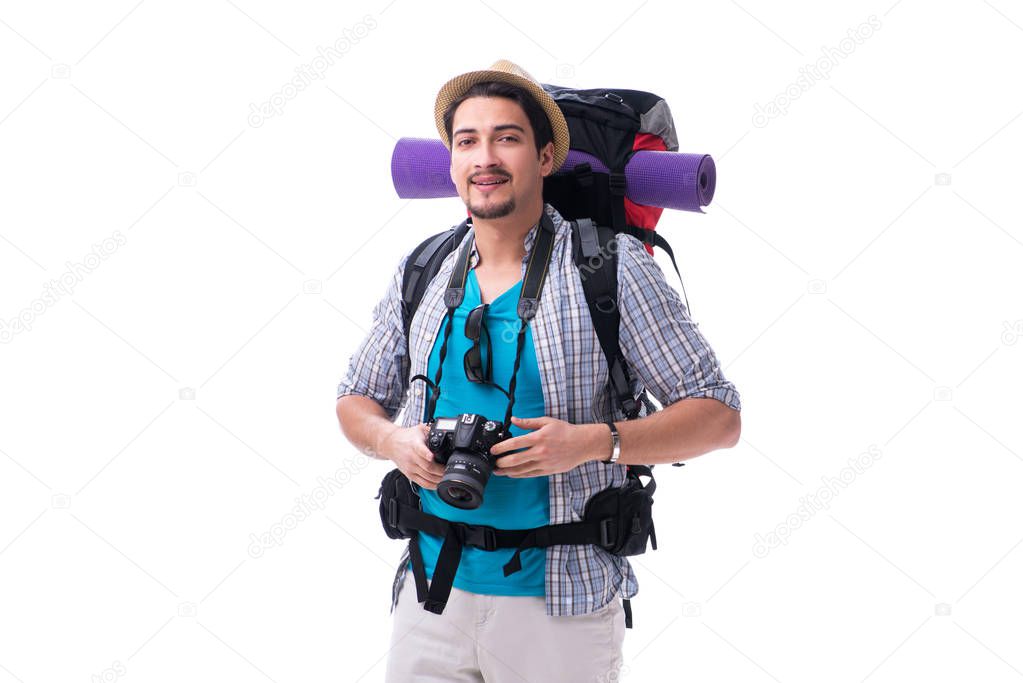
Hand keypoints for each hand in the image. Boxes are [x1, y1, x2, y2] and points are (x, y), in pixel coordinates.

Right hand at [377, 423, 445, 489]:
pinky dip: (432, 485)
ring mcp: (410, 468)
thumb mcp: (419, 429)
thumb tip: (444, 429)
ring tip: (447, 477)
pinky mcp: (409, 475)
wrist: (391, 444)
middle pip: (428, 467)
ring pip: (427, 477)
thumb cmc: (406, 437)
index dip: (426, 454)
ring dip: (438, 479)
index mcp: (414, 445)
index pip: (420, 450)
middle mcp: (412, 457)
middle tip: (449, 470)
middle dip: (441, 471)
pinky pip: (422, 483)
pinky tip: (438, 484)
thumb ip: (431, 428)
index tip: (432, 456)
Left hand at [489, 416, 604, 476]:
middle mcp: (540, 451)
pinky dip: (519, 475)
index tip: (493, 450)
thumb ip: (528, 422)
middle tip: (493, 462)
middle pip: (515, 460)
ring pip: (521, 470)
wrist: (583, 444)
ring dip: (507, 471)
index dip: (502, 448)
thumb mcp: (547, 422)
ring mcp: (544, 463)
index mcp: (539, 437)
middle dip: (501, 462)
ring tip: (498, 471)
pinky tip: (512, 474)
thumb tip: (514, 420)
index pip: (515, 444)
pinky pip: (530, 474)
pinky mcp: (548, 470)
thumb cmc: (565, 431)